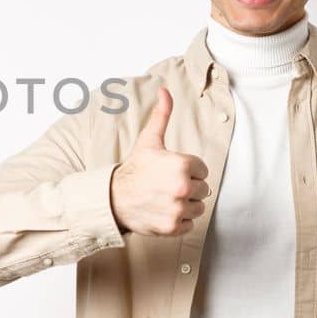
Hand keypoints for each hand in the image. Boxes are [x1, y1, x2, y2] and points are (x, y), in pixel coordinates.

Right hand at [109, 87, 209, 235]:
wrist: (113, 199)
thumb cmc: (134, 169)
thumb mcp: (149, 141)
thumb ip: (162, 116)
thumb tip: (165, 90)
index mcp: (182, 165)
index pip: (203, 170)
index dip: (188, 170)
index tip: (170, 172)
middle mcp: (183, 188)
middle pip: (203, 189)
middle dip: (188, 187)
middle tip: (166, 186)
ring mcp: (178, 209)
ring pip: (198, 207)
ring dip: (185, 205)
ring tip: (165, 198)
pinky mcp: (174, 227)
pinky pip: (190, 224)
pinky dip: (179, 221)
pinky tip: (164, 211)